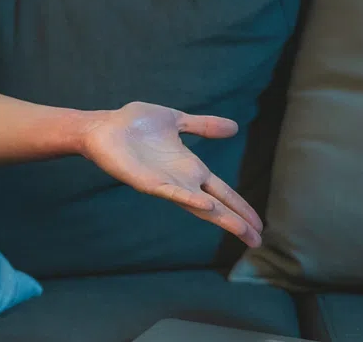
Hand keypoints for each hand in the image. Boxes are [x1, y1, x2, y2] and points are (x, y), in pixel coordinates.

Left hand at [79, 101, 263, 247]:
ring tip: (243, 231)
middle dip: (237, 221)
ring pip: (199, 206)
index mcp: (190, 168)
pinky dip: (190, 200)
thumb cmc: (135, 124)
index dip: (241, 207)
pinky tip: (207, 205)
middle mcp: (182, 180)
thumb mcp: (176, 120)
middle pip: (217, 206)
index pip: (223, 192)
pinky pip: (173, 193)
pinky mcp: (148, 182)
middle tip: (258, 241)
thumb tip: (234, 127)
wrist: (103, 127)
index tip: (259, 225)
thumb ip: (203, 126)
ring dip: (221, 218)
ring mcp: (166, 184)